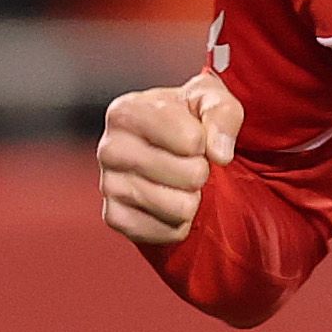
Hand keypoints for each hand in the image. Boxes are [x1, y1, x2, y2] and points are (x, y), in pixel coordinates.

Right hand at [98, 71, 243, 245]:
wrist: (168, 149)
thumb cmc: (189, 118)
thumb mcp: (211, 99)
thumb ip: (222, 114)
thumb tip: (220, 154)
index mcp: (127, 111)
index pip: (192, 140)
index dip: (205, 140)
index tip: (194, 134)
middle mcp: (110, 148)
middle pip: (190, 174)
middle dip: (201, 170)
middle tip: (188, 161)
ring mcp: (108, 185)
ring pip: (181, 207)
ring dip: (192, 197)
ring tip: (178, 181)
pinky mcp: (114, 218)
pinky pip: (166, 232)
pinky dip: (178, 222)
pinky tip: (169, 201)